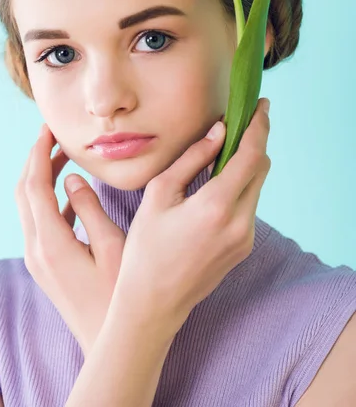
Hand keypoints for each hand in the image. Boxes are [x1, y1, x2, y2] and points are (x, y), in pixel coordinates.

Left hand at [15, 124, 125, 356]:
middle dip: (35, 160)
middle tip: (53, 136)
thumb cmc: (120, 296)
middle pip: (24, 193)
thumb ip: (90, 209)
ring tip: (64, 157)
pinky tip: (71, 193)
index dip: (40, 153)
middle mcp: (36, 250)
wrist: (113, 342)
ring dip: (41, 178)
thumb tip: (74, 179)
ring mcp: (38, 260)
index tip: (49, 129)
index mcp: (50, 243)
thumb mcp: (113, 247)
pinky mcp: (45, 266)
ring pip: (28, 207)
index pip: (34, 185)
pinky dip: (48, 200)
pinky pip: (39, 223)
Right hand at [110, 98, 270, 335]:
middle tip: (240, 122)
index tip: (261, 105)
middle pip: (260, 169)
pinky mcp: (244, 248)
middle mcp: (239, 222)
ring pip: (256, 187)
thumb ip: (192, 159)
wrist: (153, 302)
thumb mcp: (159, 194)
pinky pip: (249, 207)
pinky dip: (240, 187)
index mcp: (216, 206)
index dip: (259, 126)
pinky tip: (219, 183)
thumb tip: (218, 132)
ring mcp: (245, 238)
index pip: (250, 155)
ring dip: (247, 165)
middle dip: (254, 142)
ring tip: (225, 151)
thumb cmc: (146, 247)